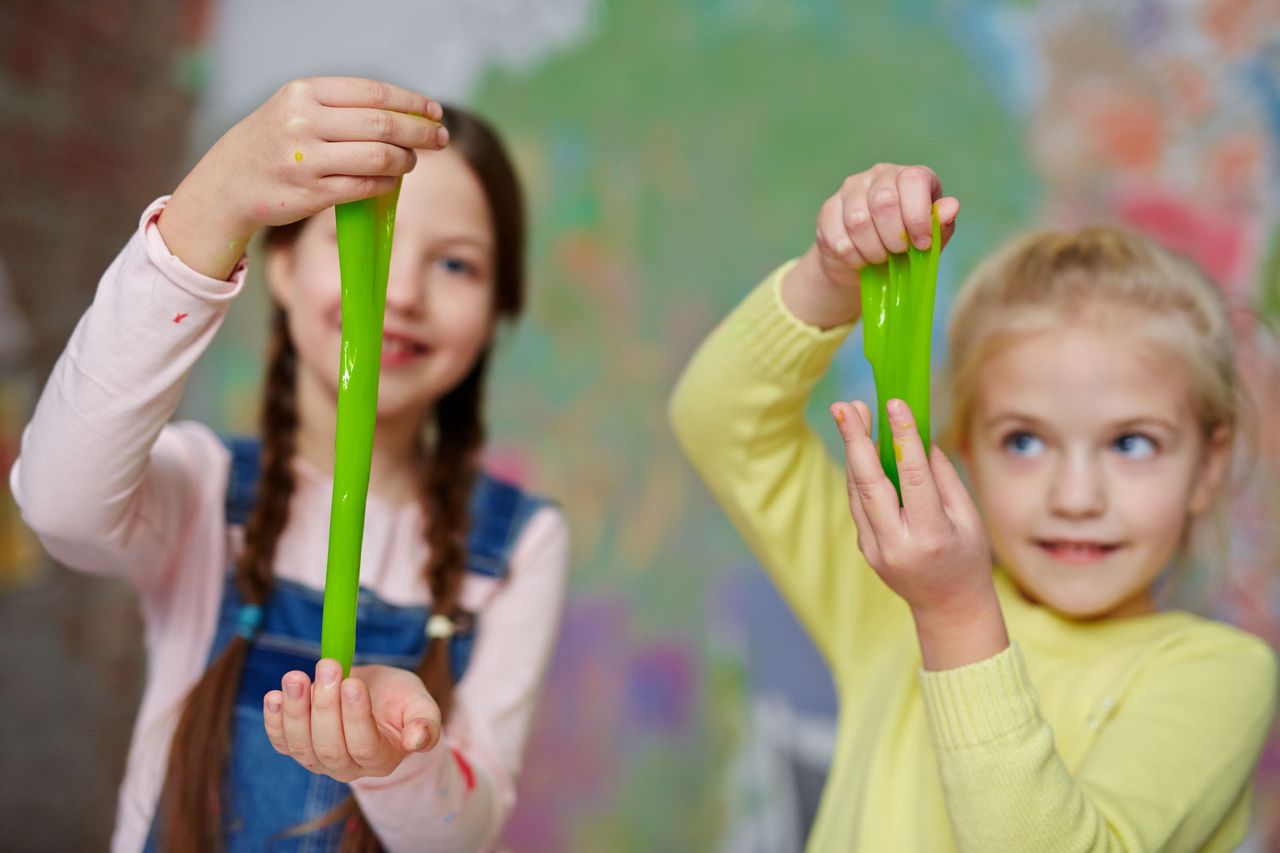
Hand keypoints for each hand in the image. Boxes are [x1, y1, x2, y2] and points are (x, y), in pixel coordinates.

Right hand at [160, 77, 447, 278]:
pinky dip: (387, 183)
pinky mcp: (312, 193)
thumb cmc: (272, 142)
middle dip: (420, 132)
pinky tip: (392, 180)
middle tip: (440, 138)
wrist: (228, 182)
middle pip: (383, 124)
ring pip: (379, 157)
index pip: (374, 93)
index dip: (411, 102)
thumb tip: (405, 113)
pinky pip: (366, 186)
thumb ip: (341, 106)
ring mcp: (307, 159)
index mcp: (303, 92)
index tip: (433, 111)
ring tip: (412, 161)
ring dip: (406, 160)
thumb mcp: (295, 108)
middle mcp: (303, 122)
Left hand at [263, 660, 441, 781]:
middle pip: (330, 747)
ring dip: (295, 711)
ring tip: (295, 677)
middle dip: (325, 706)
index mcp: (381, 759)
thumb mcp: (421, 705)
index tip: (352, 682)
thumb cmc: (400, 701)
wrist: (374, 697)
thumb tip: (417, 740)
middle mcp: (348, 767)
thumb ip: (425, 723)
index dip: (356, 717)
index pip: (364, 745)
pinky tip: (274, 696)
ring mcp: (320, 760)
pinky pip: (281, 741)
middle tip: (327, 666)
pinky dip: (274, 721)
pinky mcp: (298, 747)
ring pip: (301, 746)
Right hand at [782, 163, 958, 328]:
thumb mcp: (930, 240)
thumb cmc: (905, 247)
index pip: (913, 181)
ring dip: (873, 249)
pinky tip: (860, 259)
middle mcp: (878, 175)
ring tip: (880, 258)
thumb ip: (941, 225)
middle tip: (899, 253)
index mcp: (909, 176)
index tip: (922, 244)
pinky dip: (853, 257)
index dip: (918, 216)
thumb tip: (950, 207)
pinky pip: (839, 238)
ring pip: (857, 220)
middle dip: (894, 237)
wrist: (864, 264)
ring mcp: (849, 190)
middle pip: (883, 201)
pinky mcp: (827, 211)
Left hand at [830, 397, 1008, 669]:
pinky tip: (859, 446)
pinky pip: (858, 503)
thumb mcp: (967, 517)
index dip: (903, 439)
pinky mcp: (865, 547)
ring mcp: (875, 548)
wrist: (948, 608)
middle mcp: (896, 543)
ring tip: (850, 413)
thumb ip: (942, 477)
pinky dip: (858, 472)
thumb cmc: (967, 558)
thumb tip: (918, 436)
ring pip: (857, 491)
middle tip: (846, 405)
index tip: (896, 404)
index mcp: (931, 536)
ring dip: (852, 450)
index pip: (913, 479)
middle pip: (870, 484)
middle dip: (856, 440)